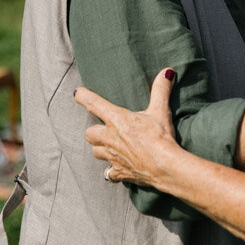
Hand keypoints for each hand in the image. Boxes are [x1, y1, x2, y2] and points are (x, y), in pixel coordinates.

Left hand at [74, 69, 179, 185]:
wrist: (164, 167)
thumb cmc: (160, 137)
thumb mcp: (161, 111)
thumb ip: (160, 90)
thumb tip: (167, 72)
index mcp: (117, 120)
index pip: (94, 104)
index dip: (83, 97)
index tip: (77, 93)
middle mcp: (109, 138)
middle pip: (89, 133)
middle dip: (94, 130)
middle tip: (104, 128)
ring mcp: (112, 157)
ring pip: (95, 152)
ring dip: (100, 148)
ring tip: (109, 146)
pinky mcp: (119, 172)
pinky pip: (108, 172)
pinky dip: (112, 169)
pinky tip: (118, 167)